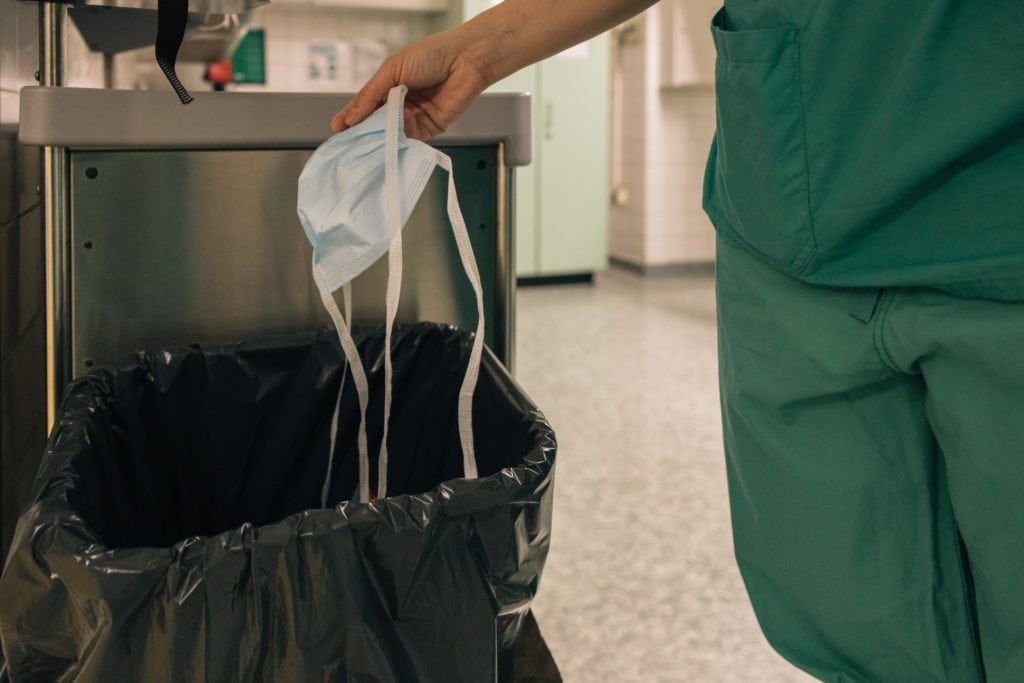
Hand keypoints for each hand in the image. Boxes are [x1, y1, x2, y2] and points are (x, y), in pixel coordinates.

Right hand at [330, 30, 489, 139]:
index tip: (337, 130)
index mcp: (388, 87)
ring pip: (391, 134)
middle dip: (362, 132)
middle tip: (348, 143)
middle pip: (375, 123)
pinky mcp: (429, 129)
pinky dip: (399, 141)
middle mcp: (399, 105)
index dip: (350, 117)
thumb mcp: (392, 70)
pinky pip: (410, 140)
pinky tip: (389, 141)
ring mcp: (413, 118)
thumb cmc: (430, 56)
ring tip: (366, 143)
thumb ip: (371, 95)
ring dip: (380, 138)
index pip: (364, 106)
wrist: (466, 60)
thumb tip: (350, 117)